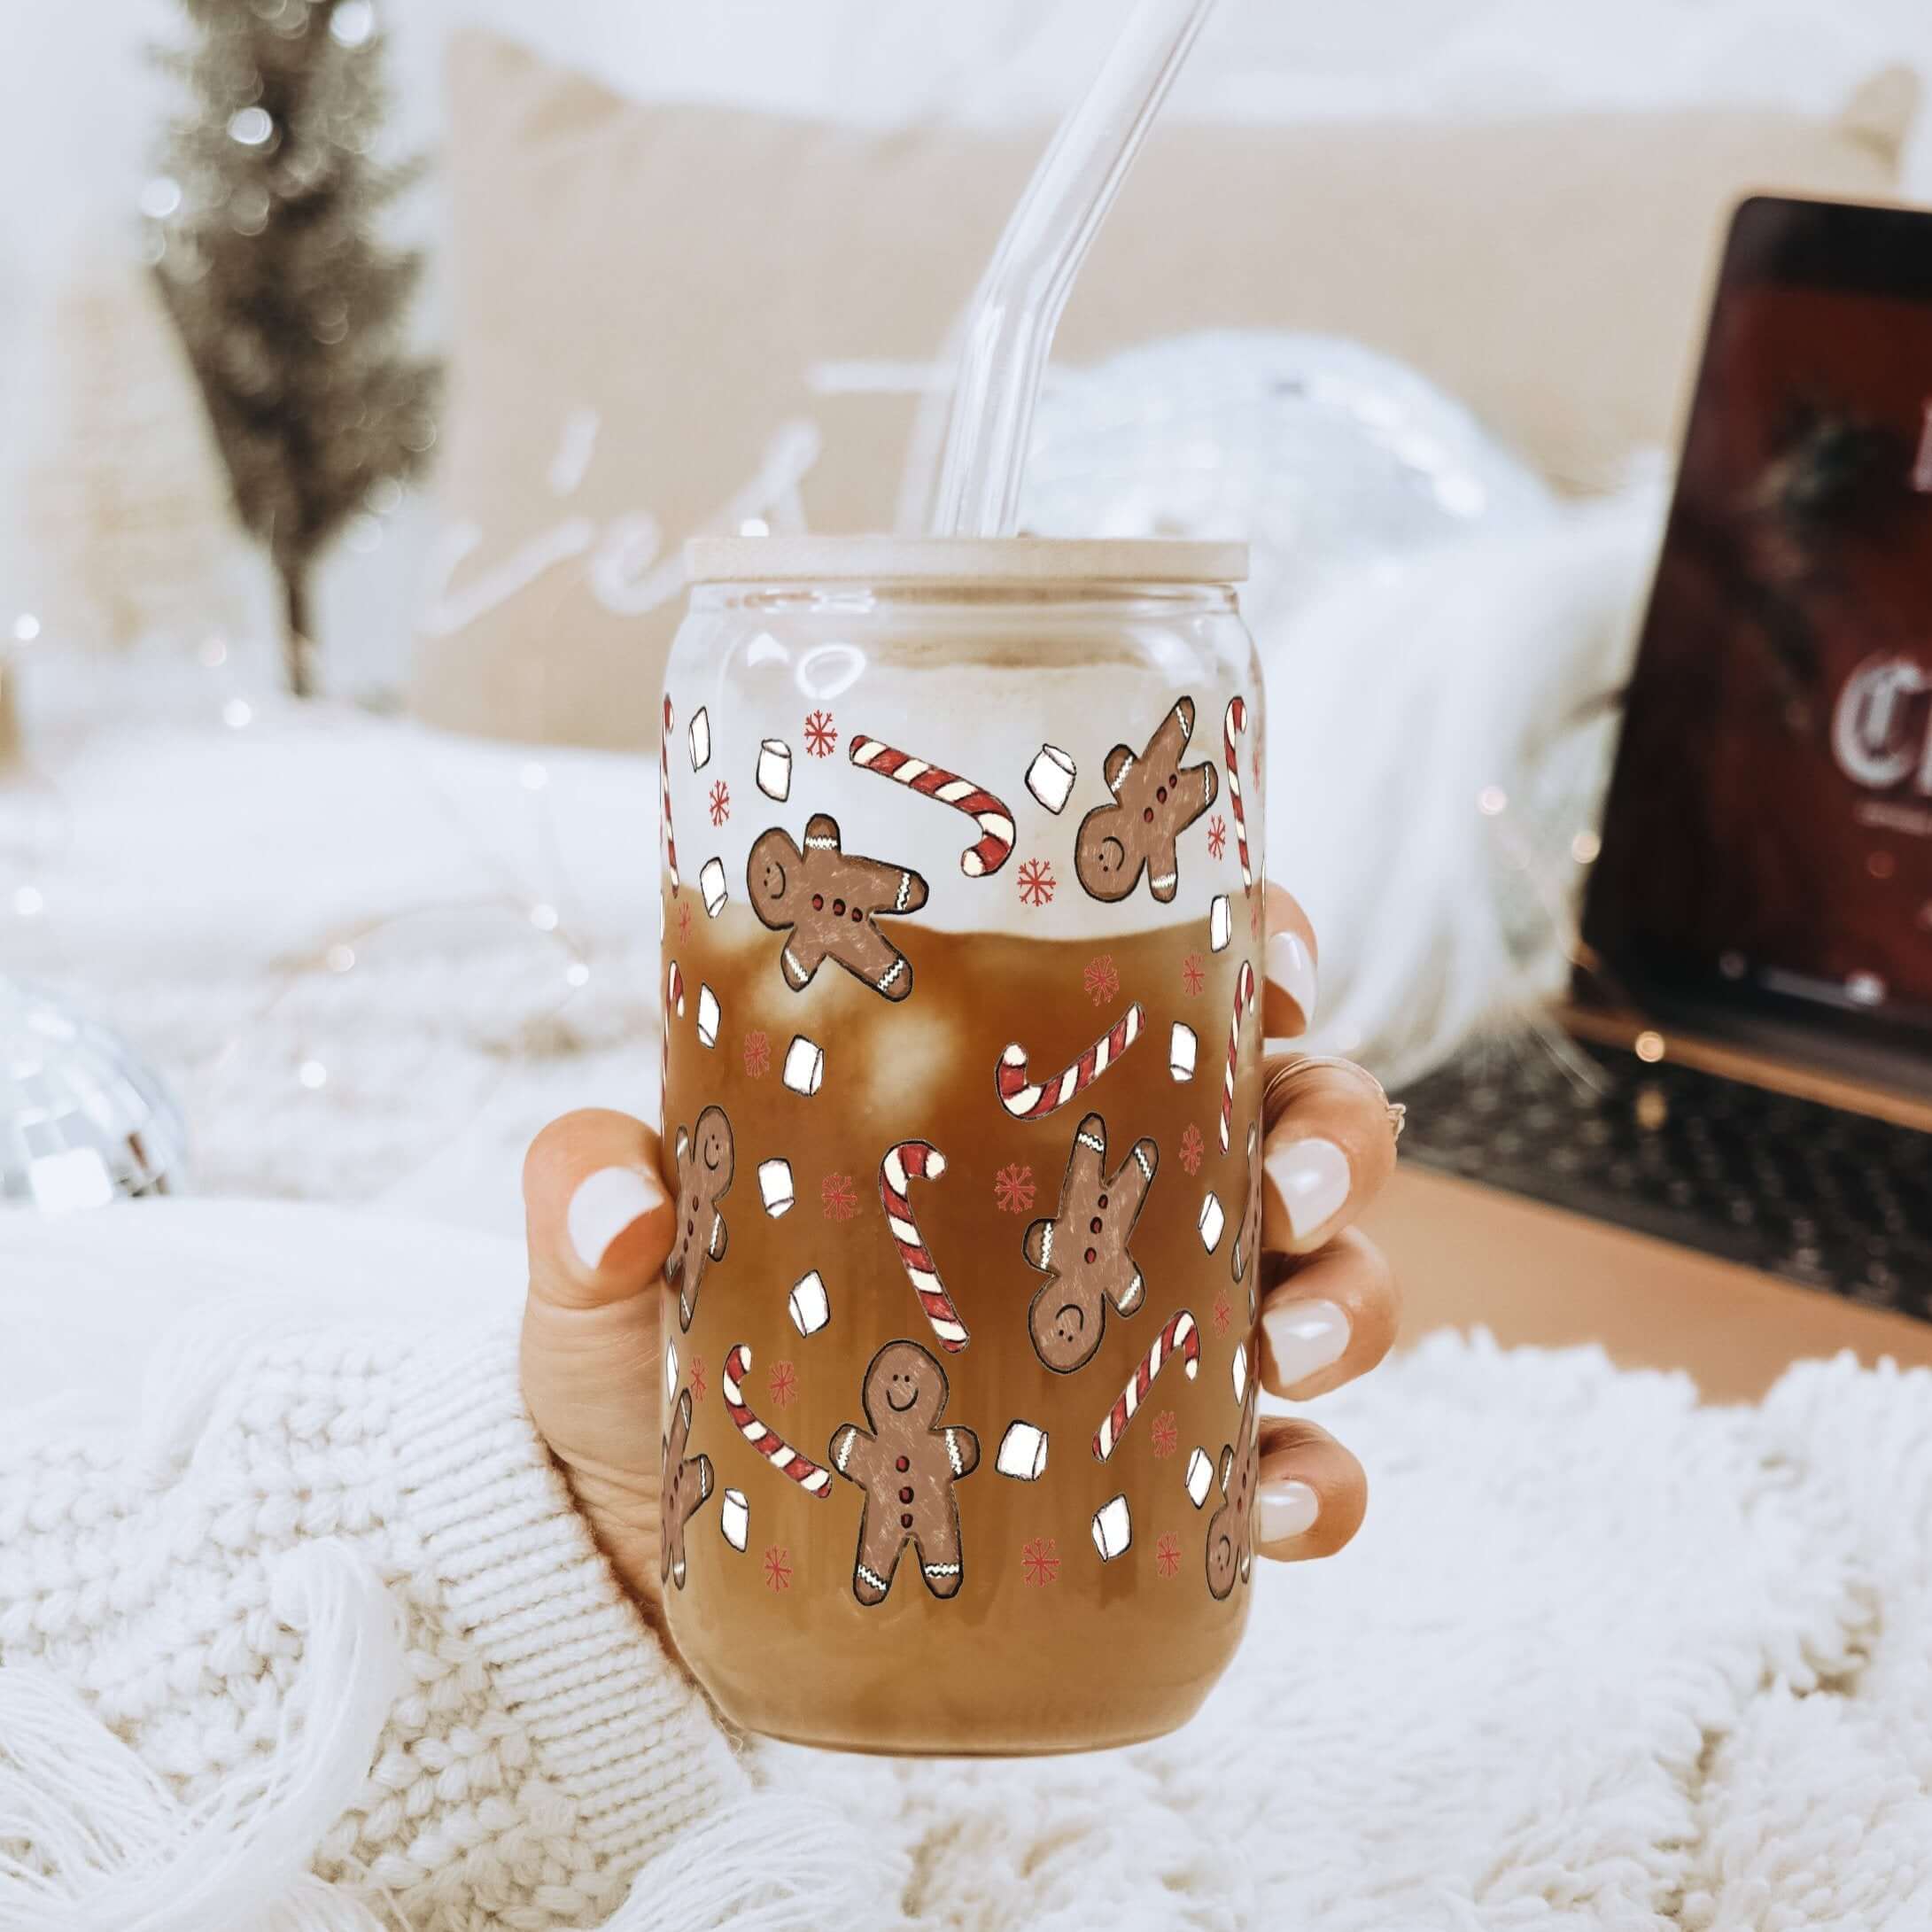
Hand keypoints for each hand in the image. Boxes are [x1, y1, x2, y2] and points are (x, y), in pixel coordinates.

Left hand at [519, 883, 1398, 1627]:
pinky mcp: (1152, 1487)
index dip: (1257, 954)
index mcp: (1009, 1109)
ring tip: (1295, 1343)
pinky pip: (1284, 1476)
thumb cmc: (652, 1380)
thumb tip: (617, 1208)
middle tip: (1289, 1181)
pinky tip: (1292, 1498)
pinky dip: (1320, 1483)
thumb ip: (590, 1203)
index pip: (1168, 993)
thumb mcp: (604, 1280)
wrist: (653, 1579)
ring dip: (1351, 1299)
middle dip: (1332, 1136)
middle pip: (1283, 1125)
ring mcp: (1144, 1348)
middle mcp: (1105, 1211)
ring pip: (1320, 1284)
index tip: (1269, 970)